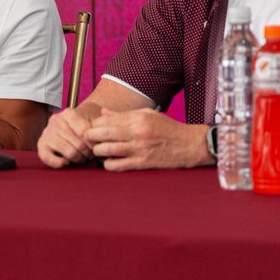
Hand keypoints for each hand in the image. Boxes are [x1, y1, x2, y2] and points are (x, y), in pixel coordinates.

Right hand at [37, 107, 95, 167]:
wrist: (69, 126)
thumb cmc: (82, 126)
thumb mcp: (92, 121)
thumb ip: (98, 128)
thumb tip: (102, 141)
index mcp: (68, 113)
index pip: (84, 132)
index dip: (93, 144)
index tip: (97, 147)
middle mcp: (55, 121)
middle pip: (78, 143)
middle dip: (87, 153)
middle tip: (91, 155)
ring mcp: (47, 132)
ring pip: (68, 152)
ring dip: (78, 159)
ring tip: (82, 158)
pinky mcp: (41, 145)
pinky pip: (49, 158)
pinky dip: (60, 163)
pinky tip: (67, 161)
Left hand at [83, 108, 208, 170]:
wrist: (190, 145)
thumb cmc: (168, 128)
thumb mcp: (148, 114)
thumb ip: (124, 115)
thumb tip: (103, 113)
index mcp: (138, 118)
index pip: (107, 120)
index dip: (95, 124)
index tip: (93, 128)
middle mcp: (137, 132)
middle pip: (103, 133)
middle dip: (90, 137)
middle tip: (88, 139)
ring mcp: (139, 148)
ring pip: (107, 150)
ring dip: (98, 151)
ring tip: (98, 151)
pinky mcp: (143, 163)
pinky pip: (118, 165)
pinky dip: (109, 165)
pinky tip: (110, 162)